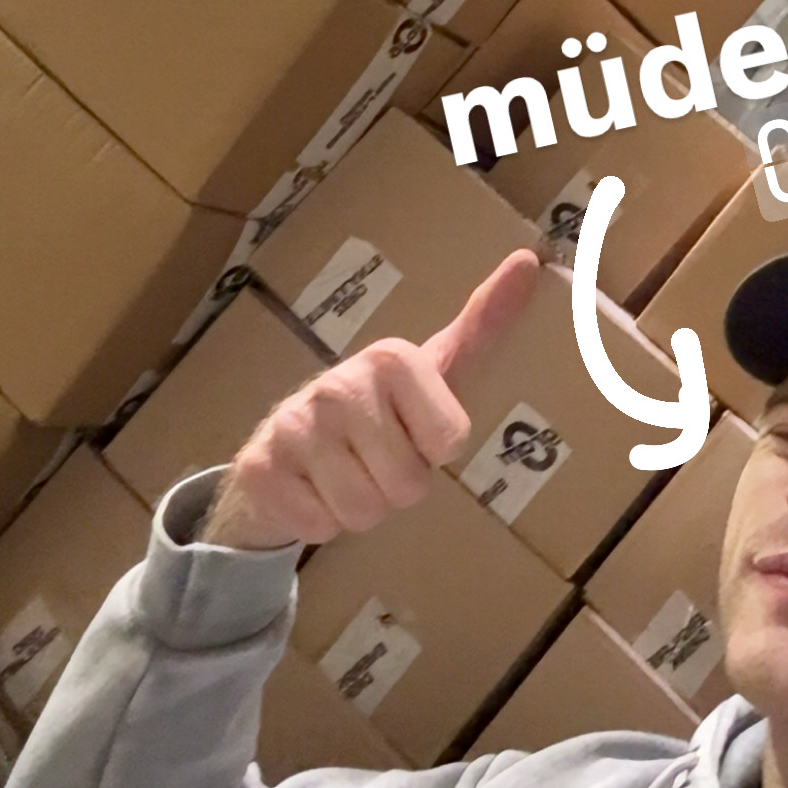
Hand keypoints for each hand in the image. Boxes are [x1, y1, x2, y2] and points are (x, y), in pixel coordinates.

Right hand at [200, 249, 540, 549]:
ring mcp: (292, 425)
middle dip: (397, 487)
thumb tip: (530, 260)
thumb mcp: (436, 370)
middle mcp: (338, 384)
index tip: (413, 431)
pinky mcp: (257, 469)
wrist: (286, 448)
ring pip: (363, 511)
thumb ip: (484, 325)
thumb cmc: (379, 412)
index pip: (450, 442)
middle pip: (408, 486)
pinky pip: (319, 526)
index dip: (435, 452)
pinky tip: (311, 490)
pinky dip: (320, 522)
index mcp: (390, 359)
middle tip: (376, 460)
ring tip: (346, 475)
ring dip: (361, 508)